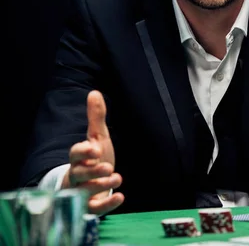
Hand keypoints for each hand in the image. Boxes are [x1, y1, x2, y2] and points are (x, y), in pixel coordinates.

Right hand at [62, 90, 124, 214]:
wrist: (93, 183)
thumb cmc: (95, 159)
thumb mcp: (98, 138)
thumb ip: (96, 118)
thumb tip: (94, 93)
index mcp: (78, 158)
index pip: (75, 154)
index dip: (83, 152)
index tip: (95, 149)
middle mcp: (77, 176)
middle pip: (79, 174)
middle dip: (92, 171)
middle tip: (108, 166)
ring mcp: (81, 193)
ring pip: (85, 192)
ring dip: (101, 185)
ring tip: (117, 176)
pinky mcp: (90, 207)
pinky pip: (94, 209)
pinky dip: (107, 204)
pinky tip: (121, 196)